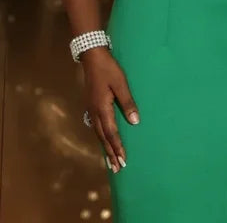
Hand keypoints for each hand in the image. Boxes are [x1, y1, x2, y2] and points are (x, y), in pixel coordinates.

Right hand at [81, 47, 139, 173]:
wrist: (92, 57)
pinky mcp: (91, 105)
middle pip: (103, 137)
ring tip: (111, 161)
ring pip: (98, 133)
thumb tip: (135, 122)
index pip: (111, 133)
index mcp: (103, 108)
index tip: (123, 160)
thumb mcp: (121, 84)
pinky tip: (103, 140)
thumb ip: (127, 103)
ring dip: (105, 147)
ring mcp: (91, 109)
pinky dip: (101, 137)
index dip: (117, 147)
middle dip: (111, 153)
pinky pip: (96, 126)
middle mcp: (95, 112)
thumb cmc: (108, 69)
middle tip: (118, 168)